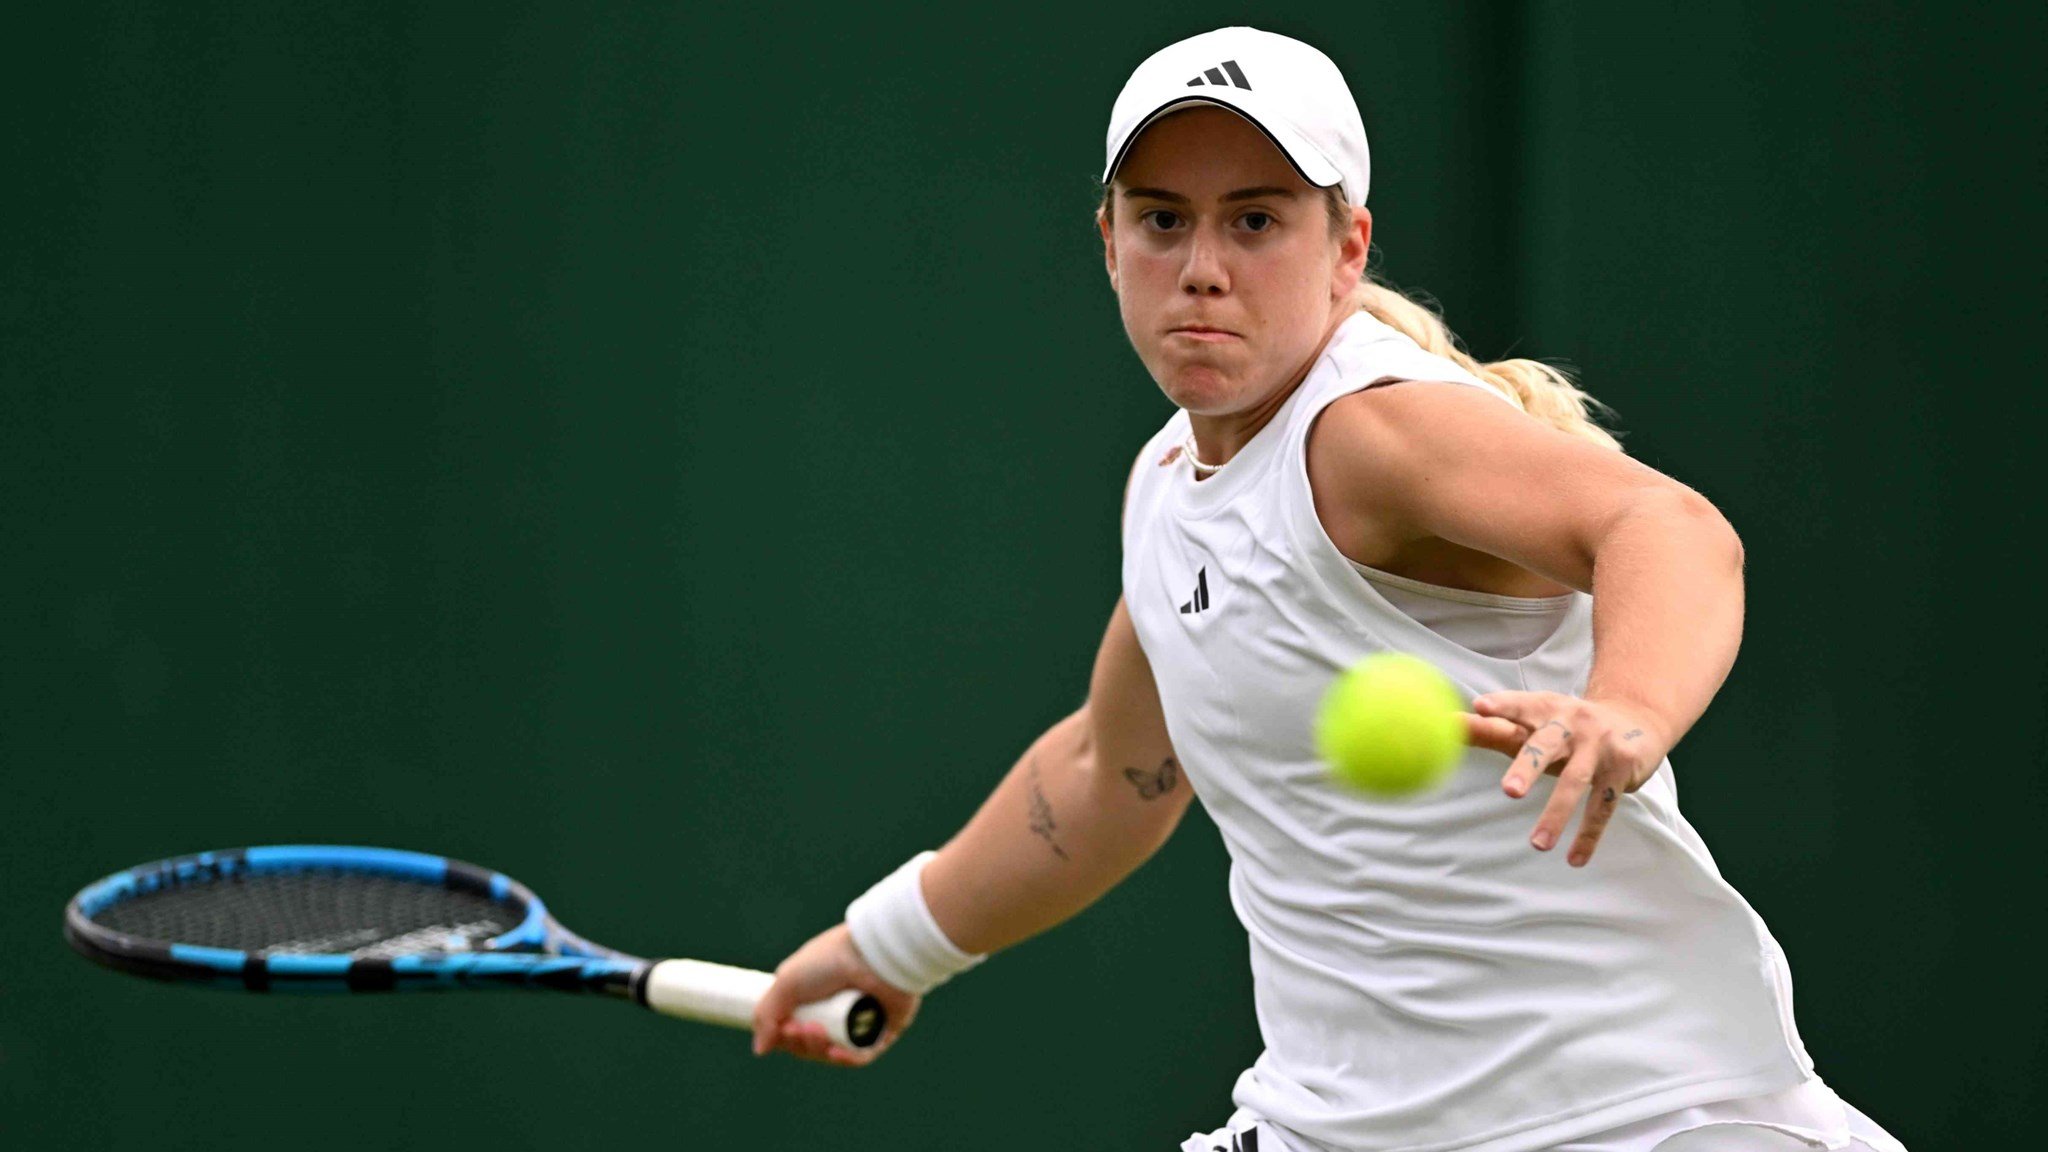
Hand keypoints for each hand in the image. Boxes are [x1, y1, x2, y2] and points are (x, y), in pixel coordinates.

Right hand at [750, 922, 921, 1066]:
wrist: (871, 952)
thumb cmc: (829, 960)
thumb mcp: (786, 982)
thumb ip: (766, 1015)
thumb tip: (760, 1050)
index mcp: (815, 998)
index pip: (794, 1032)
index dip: (785, 1038)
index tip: (781, 1030)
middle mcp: (837, 1012)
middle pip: (812, 1045)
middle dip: (800, 1043)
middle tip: (797, 1029)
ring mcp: (860, 1023)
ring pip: (835, 1053)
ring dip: (819, 1050)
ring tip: (814, 1032)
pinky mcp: (883, 1030)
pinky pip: (863, 1055)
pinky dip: (847, 1059)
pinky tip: (834, 1053)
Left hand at [1464, 693, 1670, 867]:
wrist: (1637, 719)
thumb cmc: (1567, 726)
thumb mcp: (1535, 723)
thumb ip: (1493, 728)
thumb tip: (1447, 724)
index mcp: (1545, 708)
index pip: (1519, 706)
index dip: (1500, 706)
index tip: (1478, 708)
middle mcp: (1572, 722)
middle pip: (1546, 745)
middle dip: (1527, 767)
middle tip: (1509, 791)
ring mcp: (1599, 745)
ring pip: (1575, 781)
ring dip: (1556, 814)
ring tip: (1537, 845)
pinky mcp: (1621, 768)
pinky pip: (1603, 806)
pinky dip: (1588, 835)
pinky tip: (1574, 859)